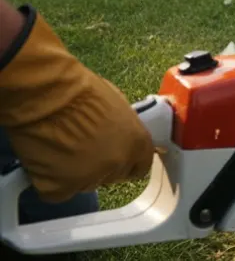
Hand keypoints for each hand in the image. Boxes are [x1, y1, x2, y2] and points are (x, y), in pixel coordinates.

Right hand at [0, 6, 152, 202]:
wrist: (47, 95)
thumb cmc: (79, 90)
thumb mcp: (118, 106)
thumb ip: (123, 128)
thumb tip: (118, 135)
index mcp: (138, 143)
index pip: (140, 166)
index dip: (125, 161)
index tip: (114, 157)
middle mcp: (118, 164)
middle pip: (111, 176)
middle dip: (98, 165)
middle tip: (80, 147)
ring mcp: (90, 178)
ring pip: (84, 184)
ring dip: (74, 172)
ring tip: (61, 147)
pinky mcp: (61, 188)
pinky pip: (57, 191)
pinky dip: (49, 179)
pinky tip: (46, 157)